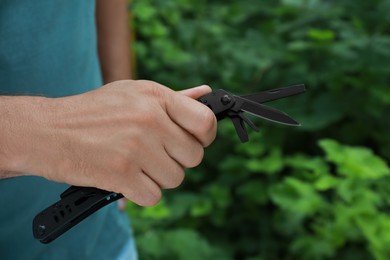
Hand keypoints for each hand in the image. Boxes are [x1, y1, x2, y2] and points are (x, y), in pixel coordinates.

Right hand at [10, 80, 216, 205]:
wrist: (47, 130)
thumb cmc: (93, 113)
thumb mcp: (133, 93)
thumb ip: (174, 98)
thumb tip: (206, 93)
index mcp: (155, 97)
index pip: (205, 122)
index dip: (204, 137)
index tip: (194, 141)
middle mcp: (150, 119)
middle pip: (193, 156)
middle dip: (176, 159)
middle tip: (155, 154)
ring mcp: (136, 147)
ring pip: (175, 178)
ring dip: (158, 177)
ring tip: (135, 164)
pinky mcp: (121, 174)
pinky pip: (154, 196)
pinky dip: (140, 192)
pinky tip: (125, 178)